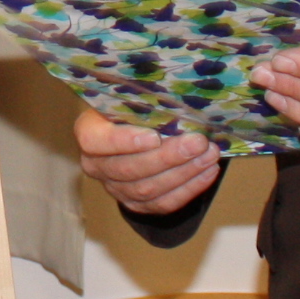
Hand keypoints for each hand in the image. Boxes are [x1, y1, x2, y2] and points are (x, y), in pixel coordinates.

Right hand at [75, 105, 221, 215]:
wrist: (137, 135)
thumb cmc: (136, 108)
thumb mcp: (133, 98)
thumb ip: (146, 98)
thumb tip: (177, 93)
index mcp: (89, 133)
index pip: (94, 141)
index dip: (123, 141)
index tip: (155, 136)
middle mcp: (96, 165)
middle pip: (128, 168)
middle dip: (167, 157)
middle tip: (198, 142)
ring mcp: (116, 188)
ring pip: (148, 188)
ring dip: (184, 172)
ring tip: (209, 155)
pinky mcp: (136, 204)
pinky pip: (163, 202)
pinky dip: (189, 188)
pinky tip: (208, 171)